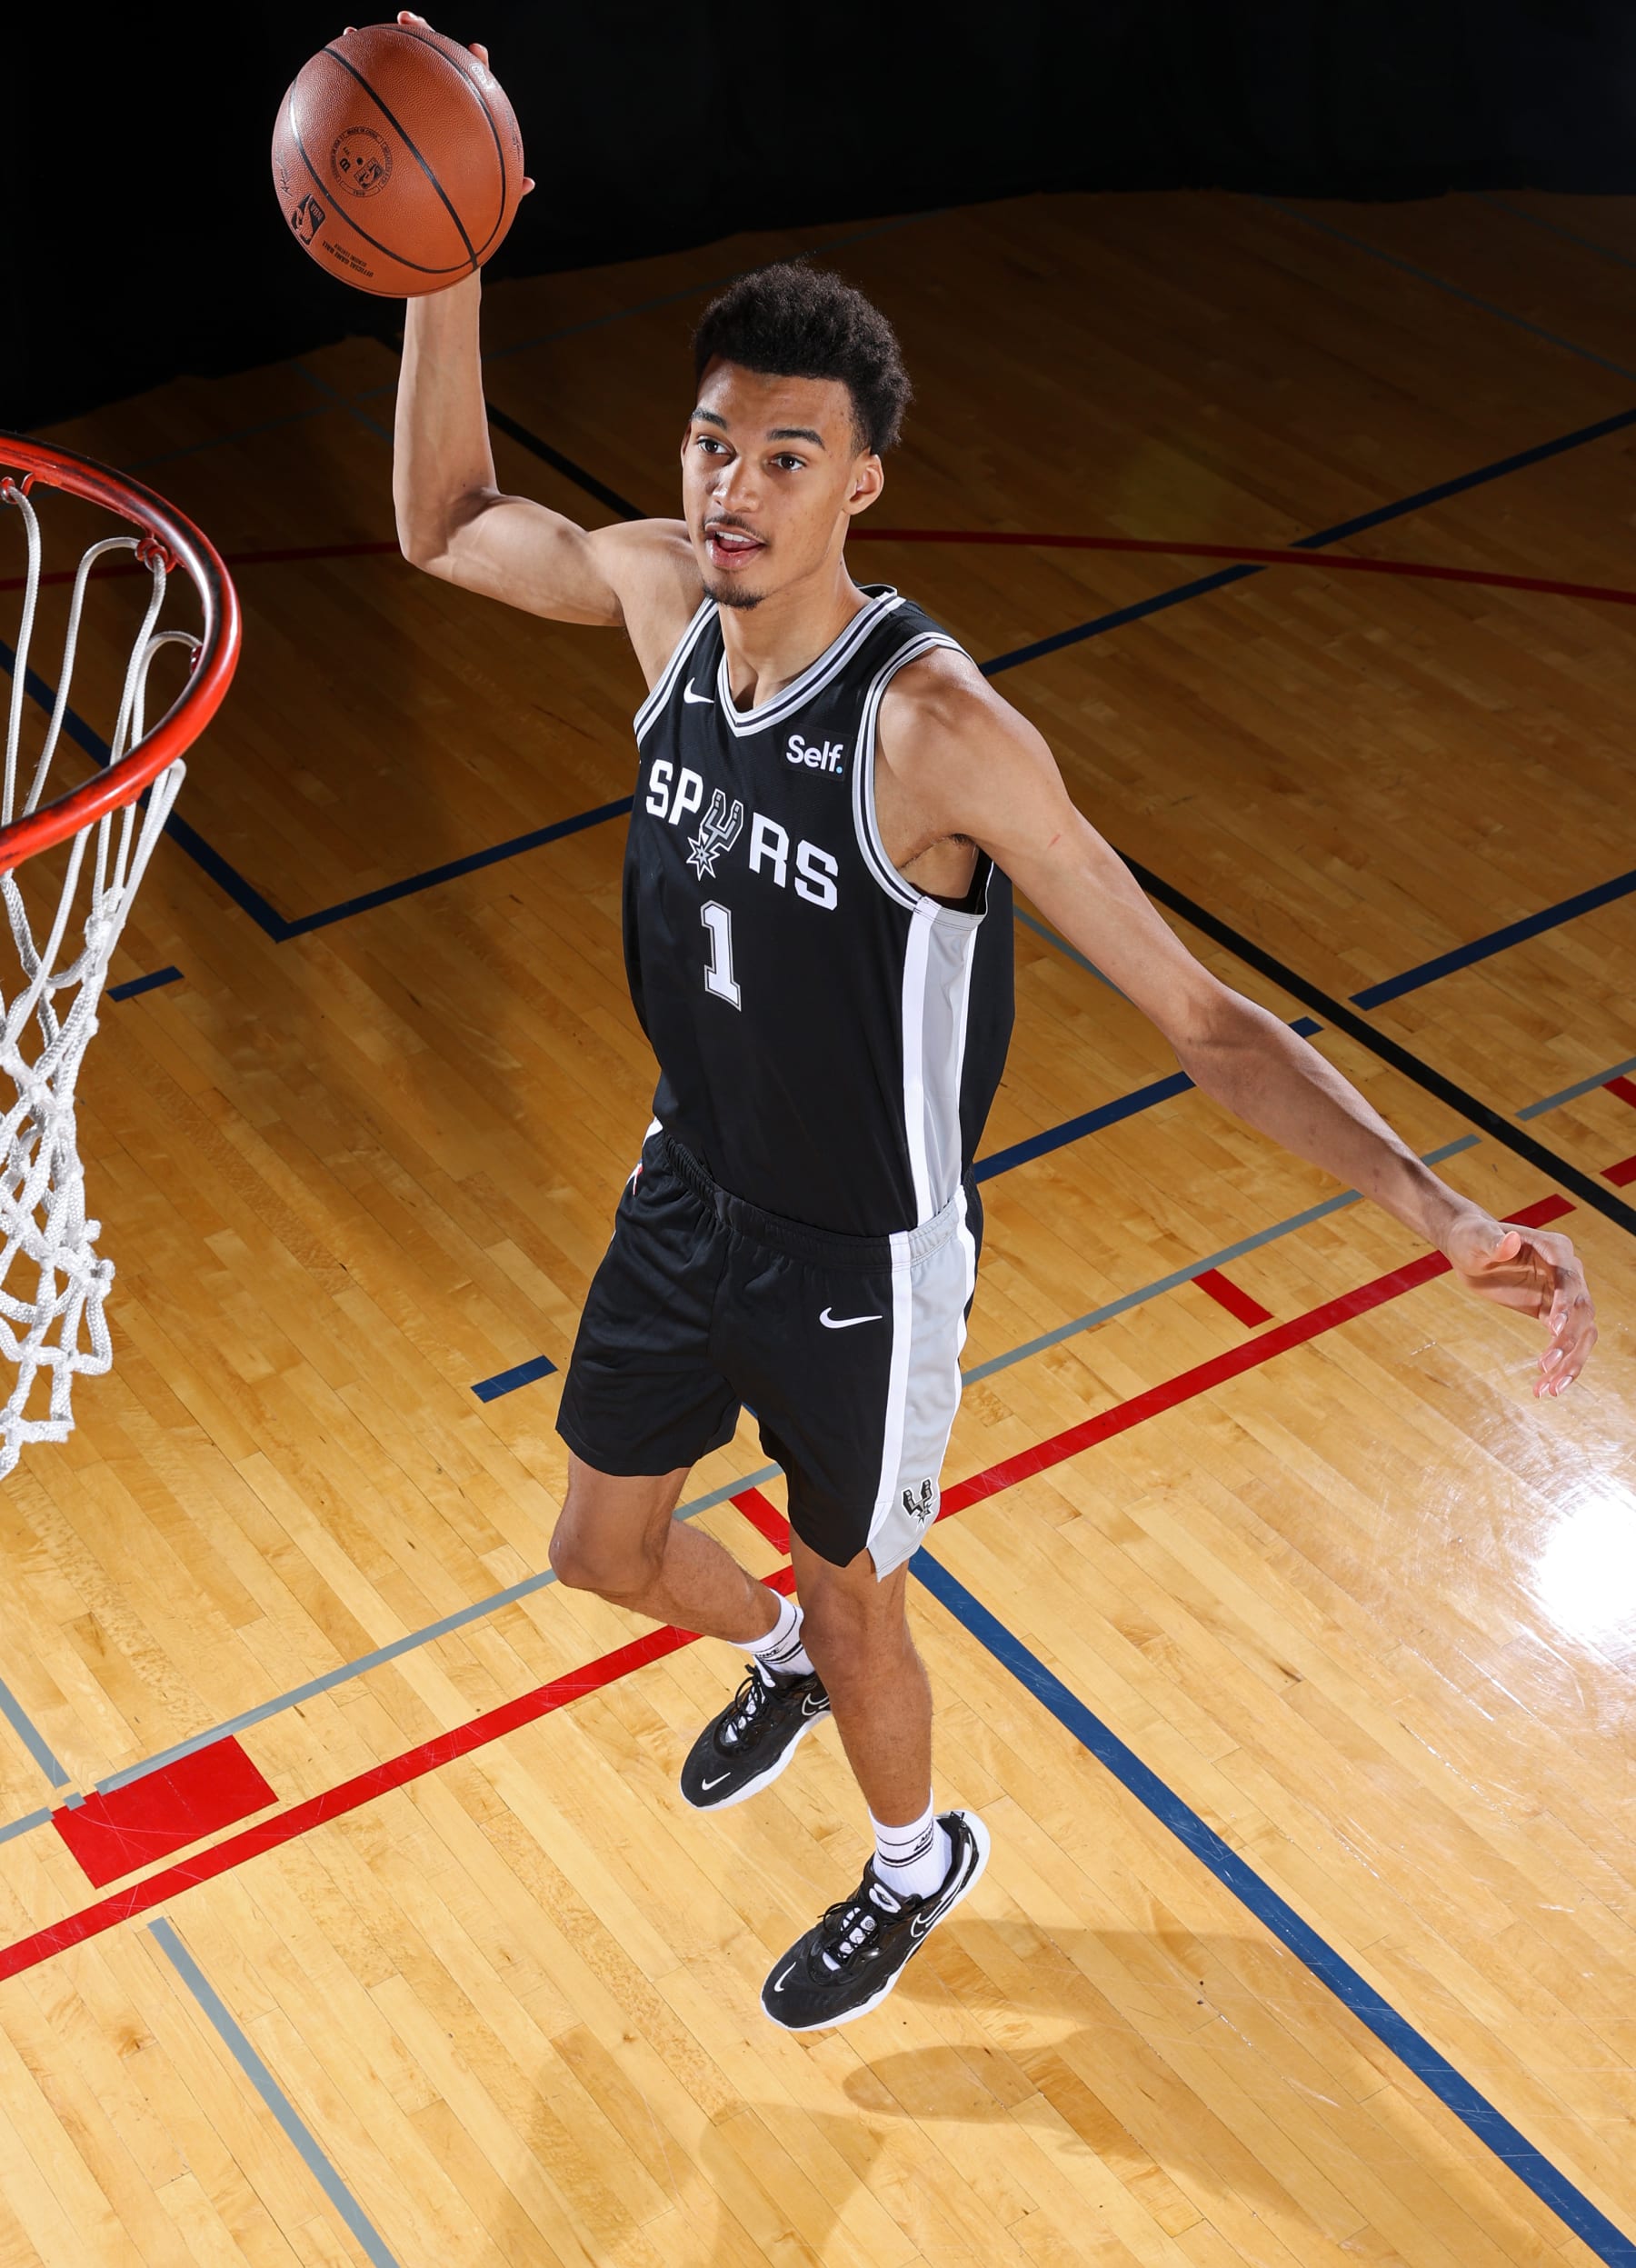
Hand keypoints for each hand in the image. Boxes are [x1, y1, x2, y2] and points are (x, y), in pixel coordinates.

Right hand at [341, 13, 531, 191]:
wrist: (432, 206)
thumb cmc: (464, 197)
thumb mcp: (484, 194)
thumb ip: (506, 187)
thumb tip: (528, 184)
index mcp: (464, 106)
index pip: (473, 74)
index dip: (476, 62)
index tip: (475, 53)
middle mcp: (436, 94)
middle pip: (430, 54)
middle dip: (420, 33)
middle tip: (408, 21)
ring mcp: (409, 97)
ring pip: (392, 65)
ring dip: (373, 46)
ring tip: (353, 34)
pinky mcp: (385, 112)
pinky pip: (365, 96)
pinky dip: (348, 84)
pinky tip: (328, 74)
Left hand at [1442, 1208, 1596, 1396]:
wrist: (1469, 1249)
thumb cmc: (1472, 1238)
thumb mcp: (1476, 1239)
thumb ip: (1494, 1241)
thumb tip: (1511, 1239)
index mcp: (1556, 1249)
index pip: (1570, 1278)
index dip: (1566, 1302)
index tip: (1553, 1326)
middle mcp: (1568, 1272)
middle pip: (1582, 1311)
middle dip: (1568, 1340)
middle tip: (1545, 1366)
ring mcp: (1564, 1295)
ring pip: (1582, 1332)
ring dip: (1570, 1362)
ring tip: (1549, 1389)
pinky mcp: (1552, 1313)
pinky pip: (1564, 1341)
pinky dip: (1559, 1365)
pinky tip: (1544, 1388)